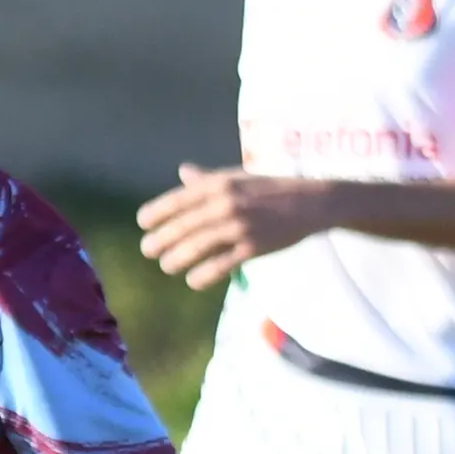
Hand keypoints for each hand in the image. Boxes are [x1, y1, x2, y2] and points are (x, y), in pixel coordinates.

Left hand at [138, 165, 331, 290]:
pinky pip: (221, 265)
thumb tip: (183, 172)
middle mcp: (226, 203)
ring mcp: (239, 227)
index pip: (178, 200)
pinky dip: (203, 275)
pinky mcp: (253, 248)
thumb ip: (208, 179)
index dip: (156, 213)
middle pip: (183, 226)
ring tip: (167, 265)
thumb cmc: (271, 189)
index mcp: (219, 184)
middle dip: (161, 240)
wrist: (311, 202)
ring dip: (177, 259)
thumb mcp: (238, 178)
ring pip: (197, 247)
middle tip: (147, 250)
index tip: (143, 223)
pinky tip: (193, 280)